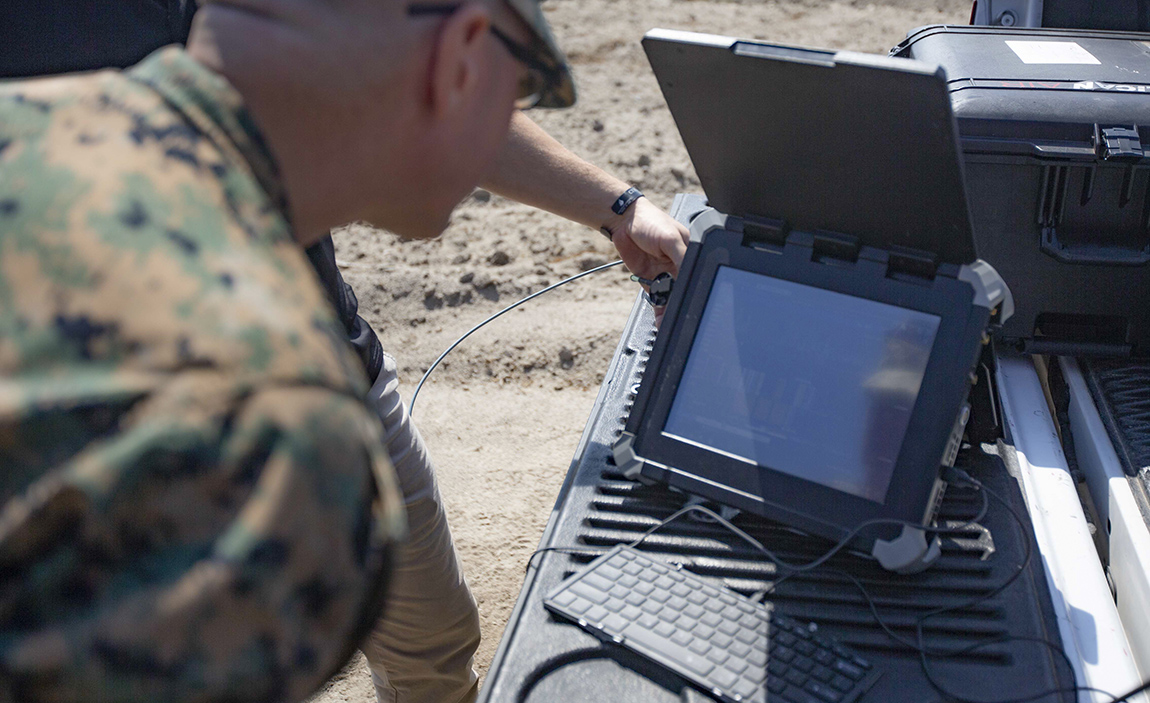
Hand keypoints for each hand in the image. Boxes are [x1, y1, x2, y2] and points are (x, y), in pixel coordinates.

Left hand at [602, 198, 689, 324]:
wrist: (623, 222)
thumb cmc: (650, 222)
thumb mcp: (670, 238)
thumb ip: (681, 256)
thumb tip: (691, 275)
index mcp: (689, 254)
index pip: (696, 275)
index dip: (694, 289)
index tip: (693, 302)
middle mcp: (678, 266)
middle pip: (684, 290)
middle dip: (684, 304)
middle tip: (683, 317)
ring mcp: (664, 275)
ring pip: (672, 298)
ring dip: (672, 312)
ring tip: (672, 324)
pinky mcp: (650, 281)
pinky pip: (658, 300)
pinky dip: (660, 312)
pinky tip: (663, 322)